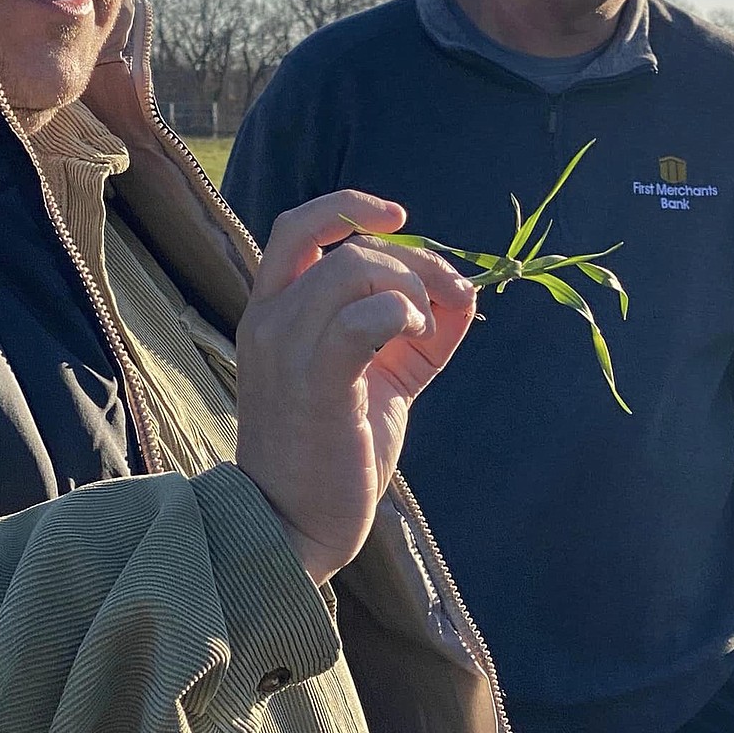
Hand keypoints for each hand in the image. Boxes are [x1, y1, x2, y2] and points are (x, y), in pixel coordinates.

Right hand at [235, 191, 475, 585]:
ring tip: (423, 328)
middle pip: (345, 247)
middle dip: (411, 261)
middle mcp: (269, 320)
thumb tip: (464, 292)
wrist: (290, 525)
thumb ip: (409, 330)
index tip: (398, 219)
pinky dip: (402, 312)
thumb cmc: (329, 452)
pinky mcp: (317, 383)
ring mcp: (287, 349)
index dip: (350, 208)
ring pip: (354, 270)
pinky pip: (363, 318)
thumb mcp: (371, 376)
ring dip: (410, 287)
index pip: (298, 227)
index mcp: (271, 312)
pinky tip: (416, 336)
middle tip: (445, 298)